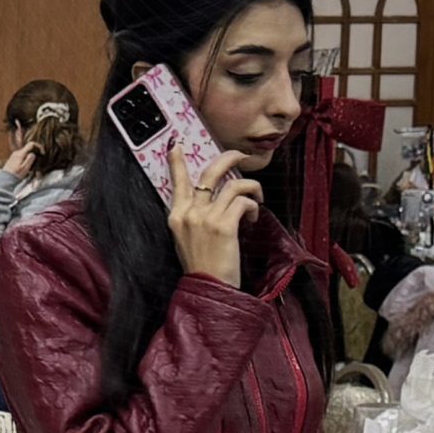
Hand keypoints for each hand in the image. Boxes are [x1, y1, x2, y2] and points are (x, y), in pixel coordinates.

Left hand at [0, 140, 40, 181]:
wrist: (5, 179)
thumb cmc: (16, 175)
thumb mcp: (25, 168)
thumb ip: (30, 159)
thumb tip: (33, 153)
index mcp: (20, 153)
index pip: (31, 144)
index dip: (38, 147)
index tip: (42, 153)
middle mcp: (17, 152)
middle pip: (29, 148)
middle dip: (35, 153)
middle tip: (37, 161)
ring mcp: (14, 155)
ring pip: (26, 152)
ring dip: (30, 157)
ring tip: (31, 166)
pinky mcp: (13, 158)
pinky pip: (22, 156)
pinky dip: (26, 159)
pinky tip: (26, 167)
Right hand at [165, 146, 260, 287]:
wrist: (208, 287)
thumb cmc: (202, 265)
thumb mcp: (188, 238)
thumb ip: (195, 216)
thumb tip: (216, 196)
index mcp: (176, 215)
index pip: (177, 181)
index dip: (177, 162)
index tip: (177, 145)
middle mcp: (189, 212)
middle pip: (211, 171)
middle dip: (230, 158)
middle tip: (242, 157)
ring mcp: (206, 217)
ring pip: (235, 184)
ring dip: (252, 189)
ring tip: (257, 199)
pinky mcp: (224, 225)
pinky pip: (244, 202)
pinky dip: (254, 207)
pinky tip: (252, 220)